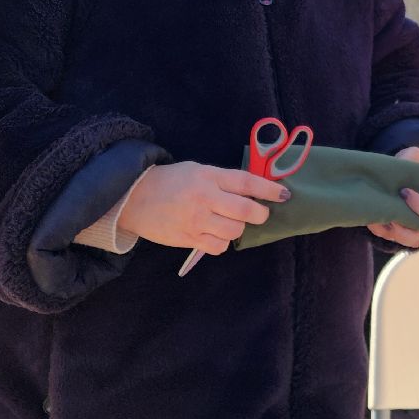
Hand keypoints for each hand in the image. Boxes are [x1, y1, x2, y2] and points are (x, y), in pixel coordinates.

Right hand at [118, 161, 289, 255]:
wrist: (134, 198)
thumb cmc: (171, 181)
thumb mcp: (198, 171)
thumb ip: (223, 180)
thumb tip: (254, 190)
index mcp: (209, 176)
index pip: (247, 182)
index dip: (269, 190)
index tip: (284, 194)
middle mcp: (205, 198)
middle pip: (246, 211)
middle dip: (260, 214)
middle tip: (260, 214)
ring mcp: (196, 220)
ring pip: (235, 231)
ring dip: (239, 228)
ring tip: (231, 222)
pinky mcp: (188, 238)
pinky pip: (218, 247)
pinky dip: (222, 242)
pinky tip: (215, 234)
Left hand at [367, 146, 418, 248]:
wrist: (397, 171)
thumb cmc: (409, 164)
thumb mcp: (413, 156)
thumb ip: (413, 157)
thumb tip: (407, 163)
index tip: (403, 191)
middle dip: (403, 228)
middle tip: (389, 213)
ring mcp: (409, 225)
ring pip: (406, 242)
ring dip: (391, 233)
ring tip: (377, 219)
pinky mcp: (394, 228)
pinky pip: (388, 236)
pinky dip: (378, 228)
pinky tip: (370, 216)